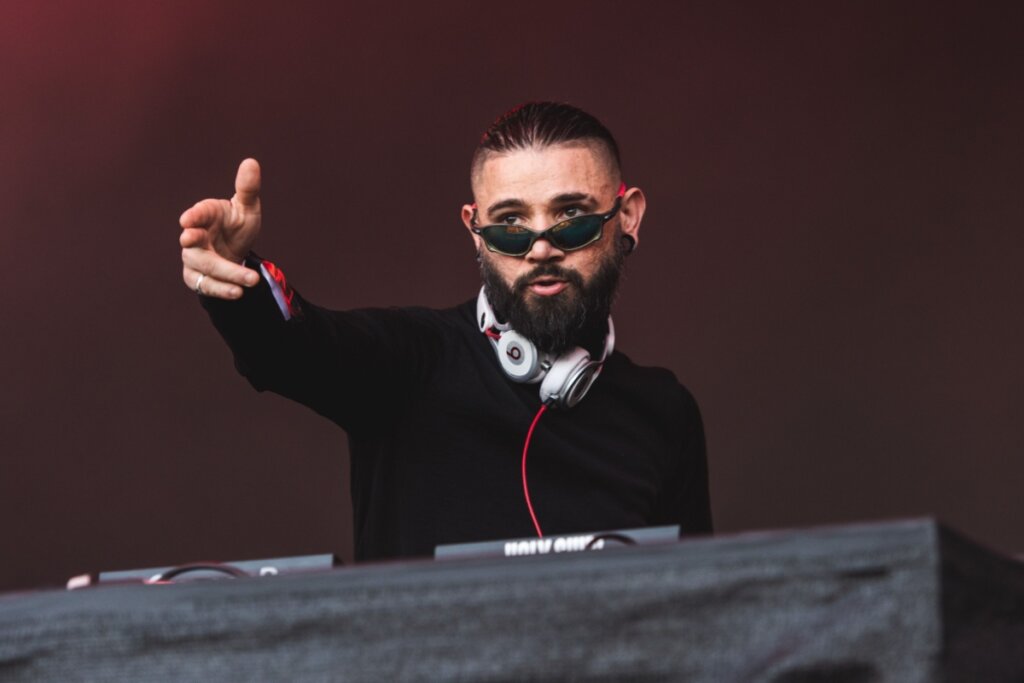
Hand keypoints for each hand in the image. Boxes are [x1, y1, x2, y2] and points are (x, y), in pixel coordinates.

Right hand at [179, 158, 262, 298]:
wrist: (235, 252)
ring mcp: (194, 259)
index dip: (192, 216)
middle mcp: (195, 237)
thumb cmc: (238, 225)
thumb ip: (248, 189)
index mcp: (205, 215)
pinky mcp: (198, 278)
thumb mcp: (247, 208)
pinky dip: (222, 290)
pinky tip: (238, 292)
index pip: (197, 214)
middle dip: (195, 244)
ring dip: (227, 274)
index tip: (187, 220)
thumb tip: (251, 162)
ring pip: (204, 268)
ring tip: (250, 281)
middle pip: (195, 244)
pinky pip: (206, 286)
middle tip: (192, 239)